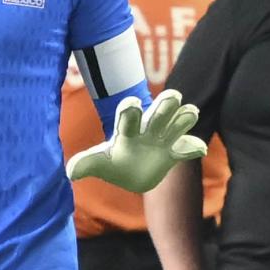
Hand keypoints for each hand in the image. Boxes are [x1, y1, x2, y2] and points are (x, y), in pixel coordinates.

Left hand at [66, 88, 207, 192]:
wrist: (133, 169)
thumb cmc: (114, 160)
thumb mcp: (98, 162)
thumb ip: (85, 164)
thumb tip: (70, 172)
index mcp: (127, 130)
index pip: (128, 116)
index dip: (130, 110)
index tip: (133, 104)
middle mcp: (148, 130)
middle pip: (158, 113)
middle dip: (164, 105)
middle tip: (172, 96)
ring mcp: (163, 140)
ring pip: (176, 124)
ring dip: (183, 119)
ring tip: (190, 112)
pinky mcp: (174, 152)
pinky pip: (186, 149)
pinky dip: (193, 148)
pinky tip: (198, 149)